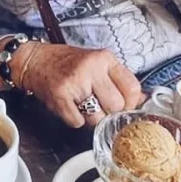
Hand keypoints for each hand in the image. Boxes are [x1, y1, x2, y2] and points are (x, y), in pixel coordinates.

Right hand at [20, 44, 142, 127]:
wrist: (35, 60)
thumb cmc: (67, 63)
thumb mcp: (97, 64)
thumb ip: (119, 80)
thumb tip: (145, 100)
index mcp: (105, 59)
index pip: (133, 88)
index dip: (130, 103)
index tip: (123, 105)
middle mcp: (91, 68)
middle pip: (116, 106)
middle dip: (109, 111)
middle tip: (98, 104)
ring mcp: (75, 82)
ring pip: (97, 118)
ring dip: (91, 118)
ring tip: (81, 103)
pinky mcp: (60, 96)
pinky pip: (78, 123)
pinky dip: (74, 119)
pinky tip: (69, 105)